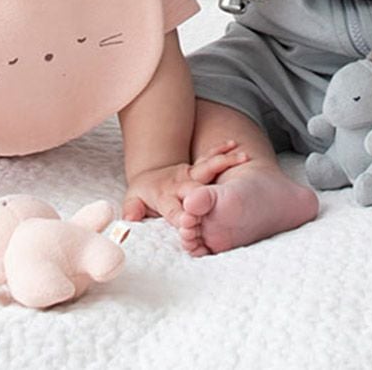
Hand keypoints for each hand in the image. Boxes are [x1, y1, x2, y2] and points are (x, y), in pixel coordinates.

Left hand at [122, 141, 247, 225]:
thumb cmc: (143, 194)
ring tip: (242, 157)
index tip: (188, 223)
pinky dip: (224, 151)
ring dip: (225, 161)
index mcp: (164, 196)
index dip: (180, 217)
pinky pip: (212, 157)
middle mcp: (180, 183)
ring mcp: (191, 173)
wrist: (151, 174)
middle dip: (207, 192)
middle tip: (225, 193)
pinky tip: (239, 148)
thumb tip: (129, 219)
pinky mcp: (199, 167)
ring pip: (208, 166)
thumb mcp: (133, 201)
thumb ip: (132, 210)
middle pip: (195, 189)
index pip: (173, 210)